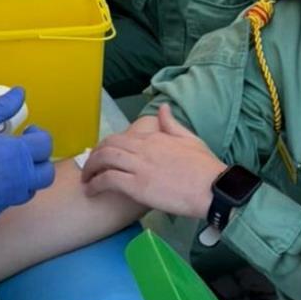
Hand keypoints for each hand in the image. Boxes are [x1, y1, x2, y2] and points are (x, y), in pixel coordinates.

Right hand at [0, 87, 54, 223]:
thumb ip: (0, 107)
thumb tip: (20, 94)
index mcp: (15, 155)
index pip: (45, 146)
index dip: (38, 136)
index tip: (25, 133)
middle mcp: (14, 182)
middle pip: (45, 175)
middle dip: (38, 161)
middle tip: (20, 151)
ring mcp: (0, 201)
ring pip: (26, 192)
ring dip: (22, 179)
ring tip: (2, 166)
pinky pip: (2, 204)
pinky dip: (0, 193)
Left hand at [80, 104, 225, 218]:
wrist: (214, 187)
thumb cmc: (205, 167)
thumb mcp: (190, 138)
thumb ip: (172, 124)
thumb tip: (162, 108)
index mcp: (155, 137)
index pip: (121, 136)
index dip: (106, 146)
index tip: (102, 156)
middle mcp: (143, 148)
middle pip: (108, 146)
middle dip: (93, 156)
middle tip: (89, 168)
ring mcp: (140, 166)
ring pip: (104, 160)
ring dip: (90, 169)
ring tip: (86, 180)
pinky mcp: (138, 185)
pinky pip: (108, 180)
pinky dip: (95, 184)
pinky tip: (91, 191)